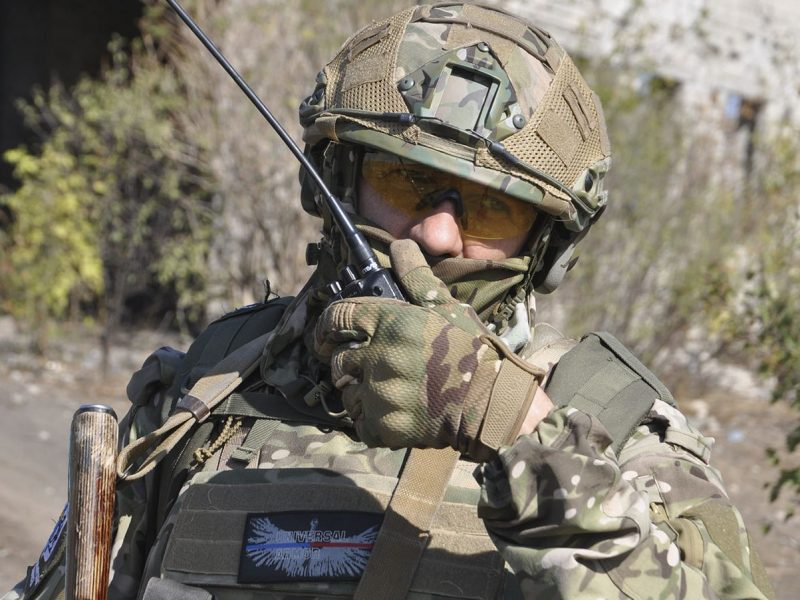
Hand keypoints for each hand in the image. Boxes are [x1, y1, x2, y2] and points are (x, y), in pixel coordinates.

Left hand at [314, 239, 544, 460]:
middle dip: (348, 360)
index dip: (327, 326)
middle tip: (368, 365)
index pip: (336, 318)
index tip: (329, 335)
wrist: (493, 402)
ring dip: (360, 391)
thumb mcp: (447, 307)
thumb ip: (416, 277)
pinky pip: (358, 422)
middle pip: (337, 358)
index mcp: (391, 323)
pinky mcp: (384, 426)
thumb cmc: (472, 350)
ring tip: (387, 391)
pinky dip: (370, 419)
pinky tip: (392, 412)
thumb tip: (400, 245)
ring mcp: (380, 395)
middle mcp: (379, 357)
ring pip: (346, 392)